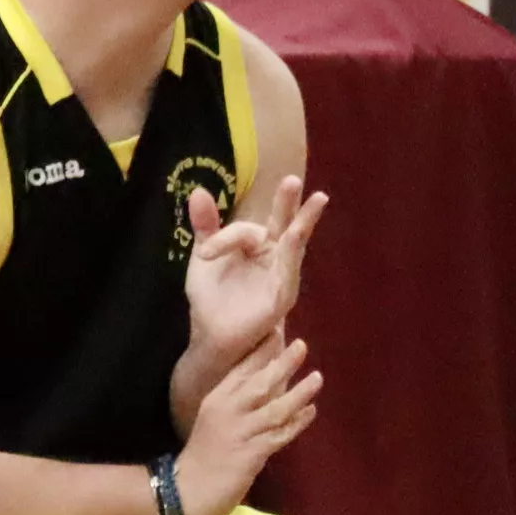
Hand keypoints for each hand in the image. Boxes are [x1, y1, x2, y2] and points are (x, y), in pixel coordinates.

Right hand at [176, 336, 320, 514]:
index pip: (239, 369)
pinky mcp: (252, 453)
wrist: (189, 490)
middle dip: (281, 363)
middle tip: (301, 345)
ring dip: (298, 392)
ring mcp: (240, 432)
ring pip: (274, 407)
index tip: (276, 330)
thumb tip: (265, 382)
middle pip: (258, 382)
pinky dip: (297, 422)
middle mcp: (227, 410)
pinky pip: (280, 434)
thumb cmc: (203, 455)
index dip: (259, 351)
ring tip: (317, 377)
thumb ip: (236, 402)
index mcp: (216, 399)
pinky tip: (311, 412)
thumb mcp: (215, 420)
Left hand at [182, 174, 326, 368]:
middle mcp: (274, 256)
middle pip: (285, 224)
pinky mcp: (281, 297)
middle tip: (294, 180)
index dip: (223, 238)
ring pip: (293, 246)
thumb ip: (205, 226)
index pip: (247, 229)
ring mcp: (281, 275)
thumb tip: (198, 190)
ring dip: (302, 226)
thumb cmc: (212, 295)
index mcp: (256, 244)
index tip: (203, 253)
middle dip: (290, 203)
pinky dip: (292, 258)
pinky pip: (289, 275)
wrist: (209, 334)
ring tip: (317, 201)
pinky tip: (297, 239)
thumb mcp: (204, 256)